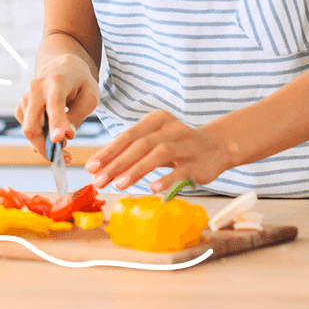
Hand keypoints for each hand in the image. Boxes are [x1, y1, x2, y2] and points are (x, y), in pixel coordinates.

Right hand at [15, 53, 99, 159]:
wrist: (65, 68)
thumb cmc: (80, 83)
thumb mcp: (89, 97)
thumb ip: (76, 117)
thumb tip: (64, 137)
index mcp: (57, 81)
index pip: (54, 104)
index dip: (56, 123)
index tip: (60, 140)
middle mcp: (37, 88)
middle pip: (32, 124)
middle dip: (46, 146)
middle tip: (66, 157)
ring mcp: (27, 97)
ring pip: (28, 129)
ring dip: (44, 145)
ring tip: (63, 148)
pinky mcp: (22, 106)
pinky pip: (27, 128)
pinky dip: (38, 138)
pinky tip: (52, 138)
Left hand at [85, 110, 233, 194]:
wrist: (217, 147)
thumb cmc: (178, 146)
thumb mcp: (155, 143)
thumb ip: (132, 153)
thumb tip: (100, 169)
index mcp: (157, 120)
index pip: (128, 135)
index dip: (109, 151)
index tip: (91, 167)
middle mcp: (172, 128)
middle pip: (140, 144)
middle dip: (117, 163)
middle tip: (99, 180)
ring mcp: (186, 144)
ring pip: (159, 154)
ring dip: (137, 169)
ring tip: (119, 184)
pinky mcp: (198, 162)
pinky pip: (181, 170)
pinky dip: (166, 178)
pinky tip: (152, 188)